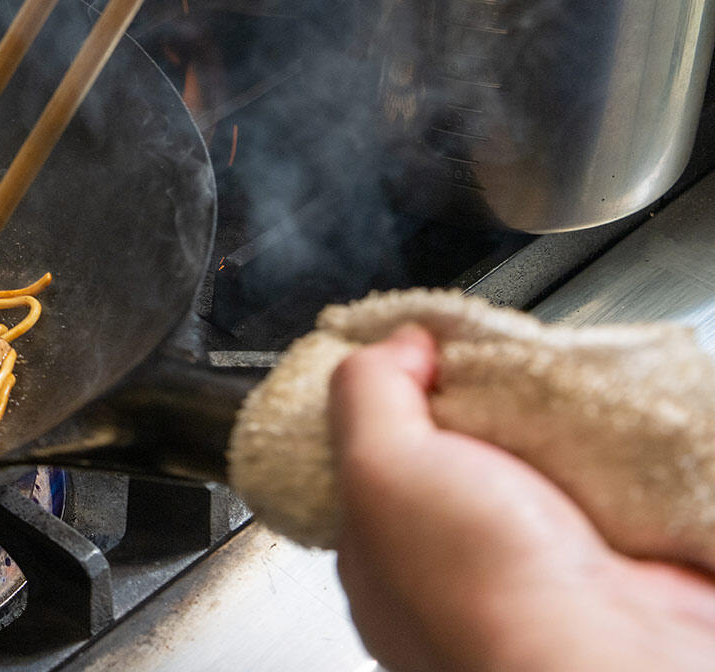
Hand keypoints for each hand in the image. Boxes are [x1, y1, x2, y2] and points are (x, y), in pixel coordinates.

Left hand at [328, 325, 714, 671]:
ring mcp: (540, 568)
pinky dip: (615, 457)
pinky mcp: (617, 564)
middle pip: (465, 455)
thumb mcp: (378, 464)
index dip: (393, 399)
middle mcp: (459, 567)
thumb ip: (368, 392)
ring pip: (542, 470)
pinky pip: (612, 488)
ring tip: (558, 397)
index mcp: (383, 554)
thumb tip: (395, 344)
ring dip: (556, 430)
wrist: (606, 655)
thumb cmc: (480, 590)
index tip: (420, 353)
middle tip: (499, 372)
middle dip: (483, 410)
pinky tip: (608, 434)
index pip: (374, 457)